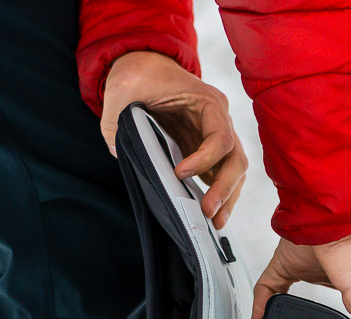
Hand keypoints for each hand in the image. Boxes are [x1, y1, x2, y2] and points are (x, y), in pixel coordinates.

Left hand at [100, 50, 245, 228]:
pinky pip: (220, 172)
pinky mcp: (206, 146)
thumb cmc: (139, 73)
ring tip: (215, 223)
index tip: (178, 174)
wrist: (144, 64)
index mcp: (208, 102)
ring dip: (227, 196)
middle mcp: (219, 119)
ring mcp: (215, 134)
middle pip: (236, 159)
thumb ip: (115, 120)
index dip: (204, 160)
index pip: (221, 138)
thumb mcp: (121, 89)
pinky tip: (209, 212)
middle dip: (224, 189)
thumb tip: (118, 150)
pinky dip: (218, 192)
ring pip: (234, 169)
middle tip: (208, 214)